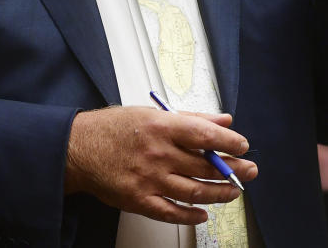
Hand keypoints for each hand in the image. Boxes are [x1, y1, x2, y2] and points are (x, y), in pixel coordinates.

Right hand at [64, 106, 257, 223]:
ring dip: (220, 193)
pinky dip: (192, 215)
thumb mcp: (151, 113)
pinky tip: (204, 213)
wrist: (78, 149)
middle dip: (233, 170)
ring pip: (195, 191)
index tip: (243, 146)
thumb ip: (190, 118)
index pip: (206, 136)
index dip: (230, 143)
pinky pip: (172, 213)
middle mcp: (158, 153)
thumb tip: (222, 121)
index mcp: (161, 127)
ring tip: (234, 191)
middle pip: (205, 167)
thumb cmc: (113, 128)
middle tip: (249, 171)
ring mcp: (149, 179)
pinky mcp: (139, 200)